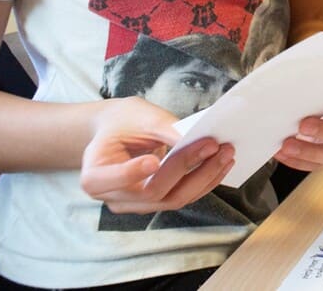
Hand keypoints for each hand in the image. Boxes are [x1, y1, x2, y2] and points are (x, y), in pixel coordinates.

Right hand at [80, 97, 234, 213]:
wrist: (117, 133)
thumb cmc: (123, 121)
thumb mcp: (137, 117)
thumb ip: (163, 129)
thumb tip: (195, 140)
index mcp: (95, 176)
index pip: (113, 181)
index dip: (132, 173)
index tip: (154, 160)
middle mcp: (114, 198)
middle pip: (154, 192)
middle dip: (189, 169)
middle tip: (216, 146)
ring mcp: (136, 205)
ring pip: (174, 199)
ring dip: (205, 177)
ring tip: (227, 153)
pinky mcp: (156, 202)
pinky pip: (182, 196)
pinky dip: (204, 181)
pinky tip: (222, 163)